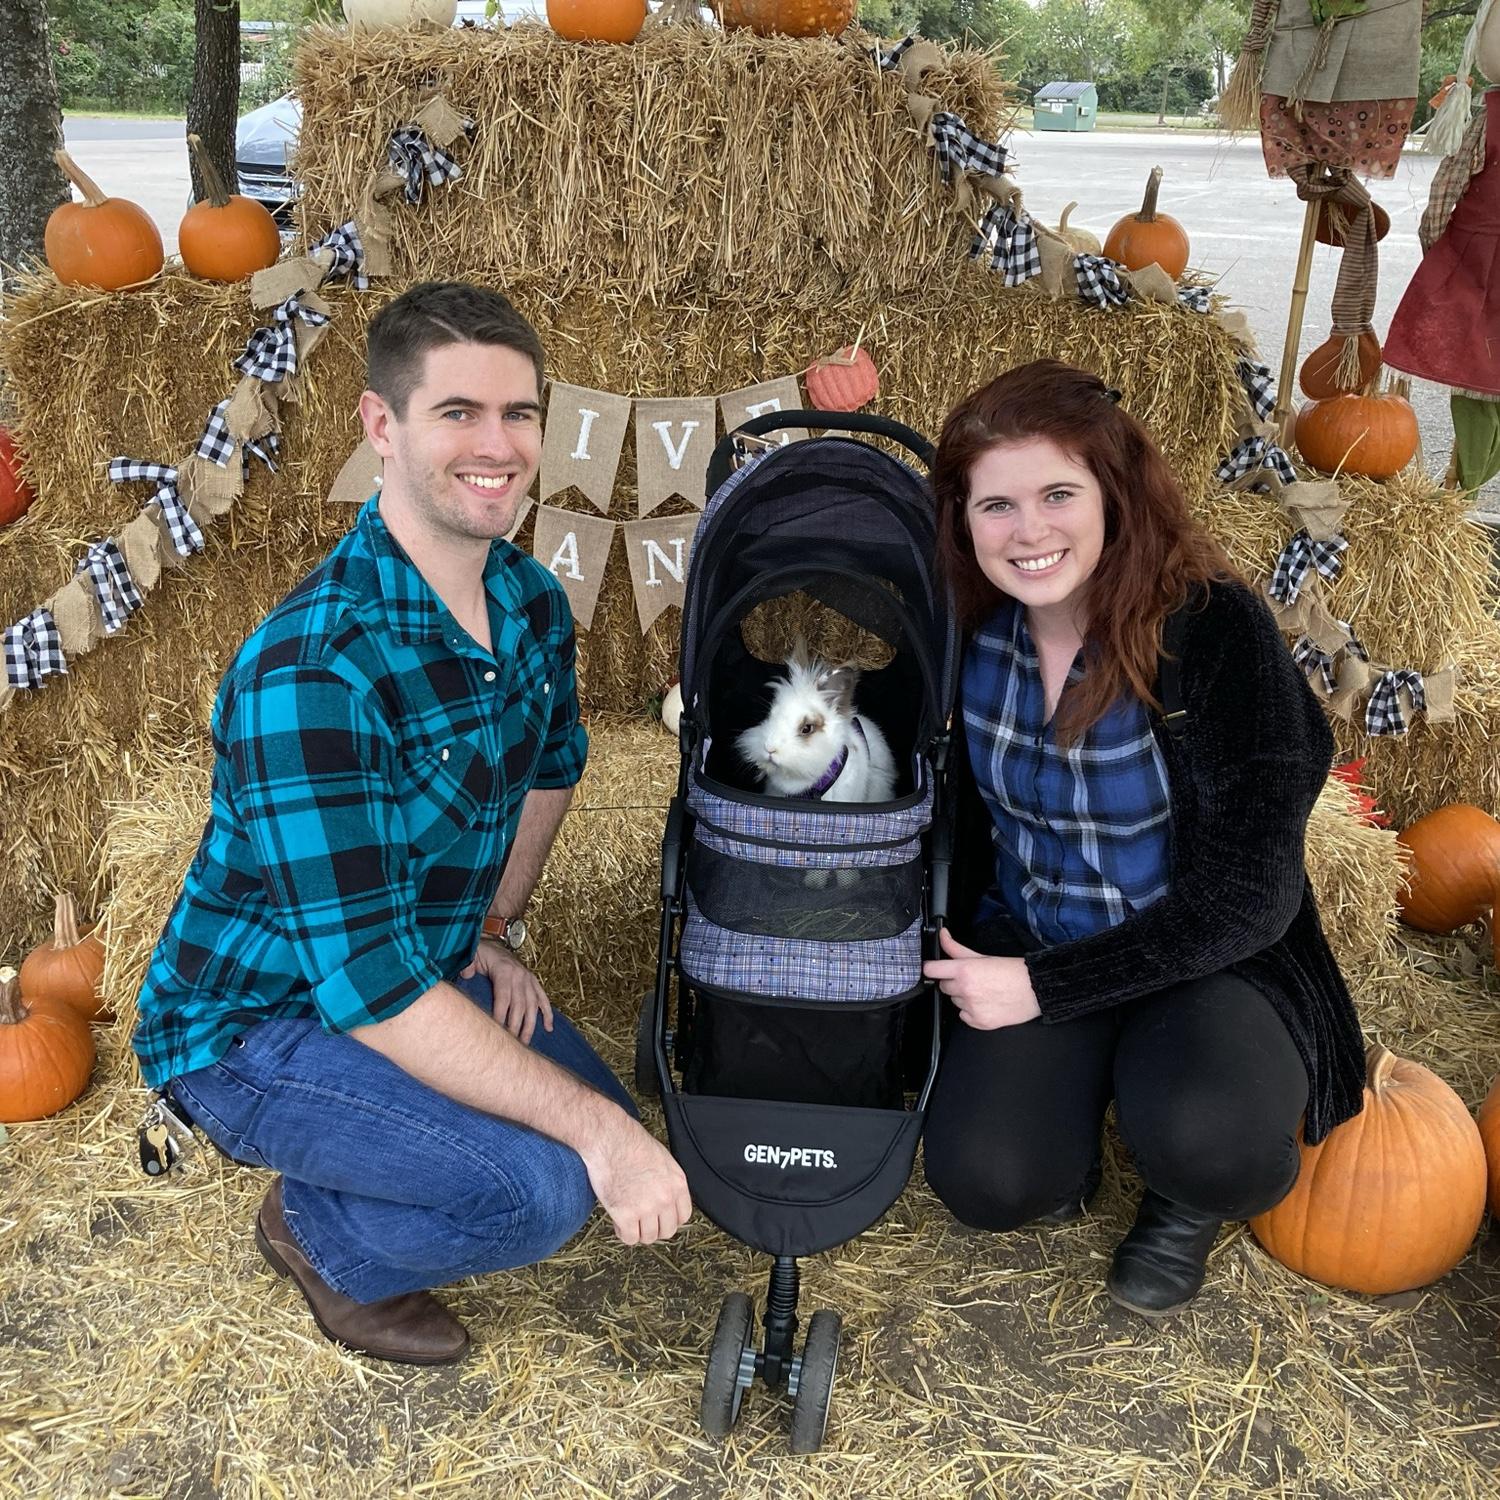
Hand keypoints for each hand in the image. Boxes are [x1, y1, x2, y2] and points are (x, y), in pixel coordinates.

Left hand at [460, 939, 552, 1043]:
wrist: (491, 946)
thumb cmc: (479, 955)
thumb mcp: (471, 956)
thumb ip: (468, 964)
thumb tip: (467, 973)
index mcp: (504, 969)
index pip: (504, 997)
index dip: (500, 1015)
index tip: (495, 1031)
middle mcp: (520, 975)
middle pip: (519, 1005)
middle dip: (515, 1026)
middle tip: (510, 1044)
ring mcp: (528, 979)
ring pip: (532, 1005)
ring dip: (530, 1025)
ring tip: (525, 1042)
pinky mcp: (533, 982)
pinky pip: (543, 999)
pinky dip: (547, 1013)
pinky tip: (548, 1028)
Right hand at [579, 1113, 692, 1245]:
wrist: (610, 1139)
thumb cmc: (632, 1144)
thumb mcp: (663, 1160)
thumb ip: (668, 1183)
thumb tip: (666, 1200)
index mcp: (677, 1184)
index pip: (683, 1216)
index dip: (669, 1219)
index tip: (659, 1218)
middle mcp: (665, 1198)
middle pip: (667, 1231)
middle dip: (654, 1228)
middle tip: (642, 1220)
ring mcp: (646, 1208)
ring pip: (648, 1237)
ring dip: (638, 1231)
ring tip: (628, 1219)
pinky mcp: (625, 1214)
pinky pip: (630, 1238)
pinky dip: (623, 1233)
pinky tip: (618, 1221)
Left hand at [923, 927, 1041, 1030]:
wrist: (1035, 989)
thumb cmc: (1013, 972)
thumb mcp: (982, 956)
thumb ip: (956, 948)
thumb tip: (942, 935)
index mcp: (965, 971)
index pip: (931, 970)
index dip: (931, 968)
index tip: (933, 969)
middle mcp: (965, 990)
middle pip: (943, 986)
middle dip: (953, 982)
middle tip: (971, 979)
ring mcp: (971, 1008)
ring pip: (954, 1001)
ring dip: (963, 997)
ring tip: (983, 991)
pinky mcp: (979, 1022)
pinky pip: (964, 1016)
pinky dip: (971, 1011)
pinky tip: (985, 1003)